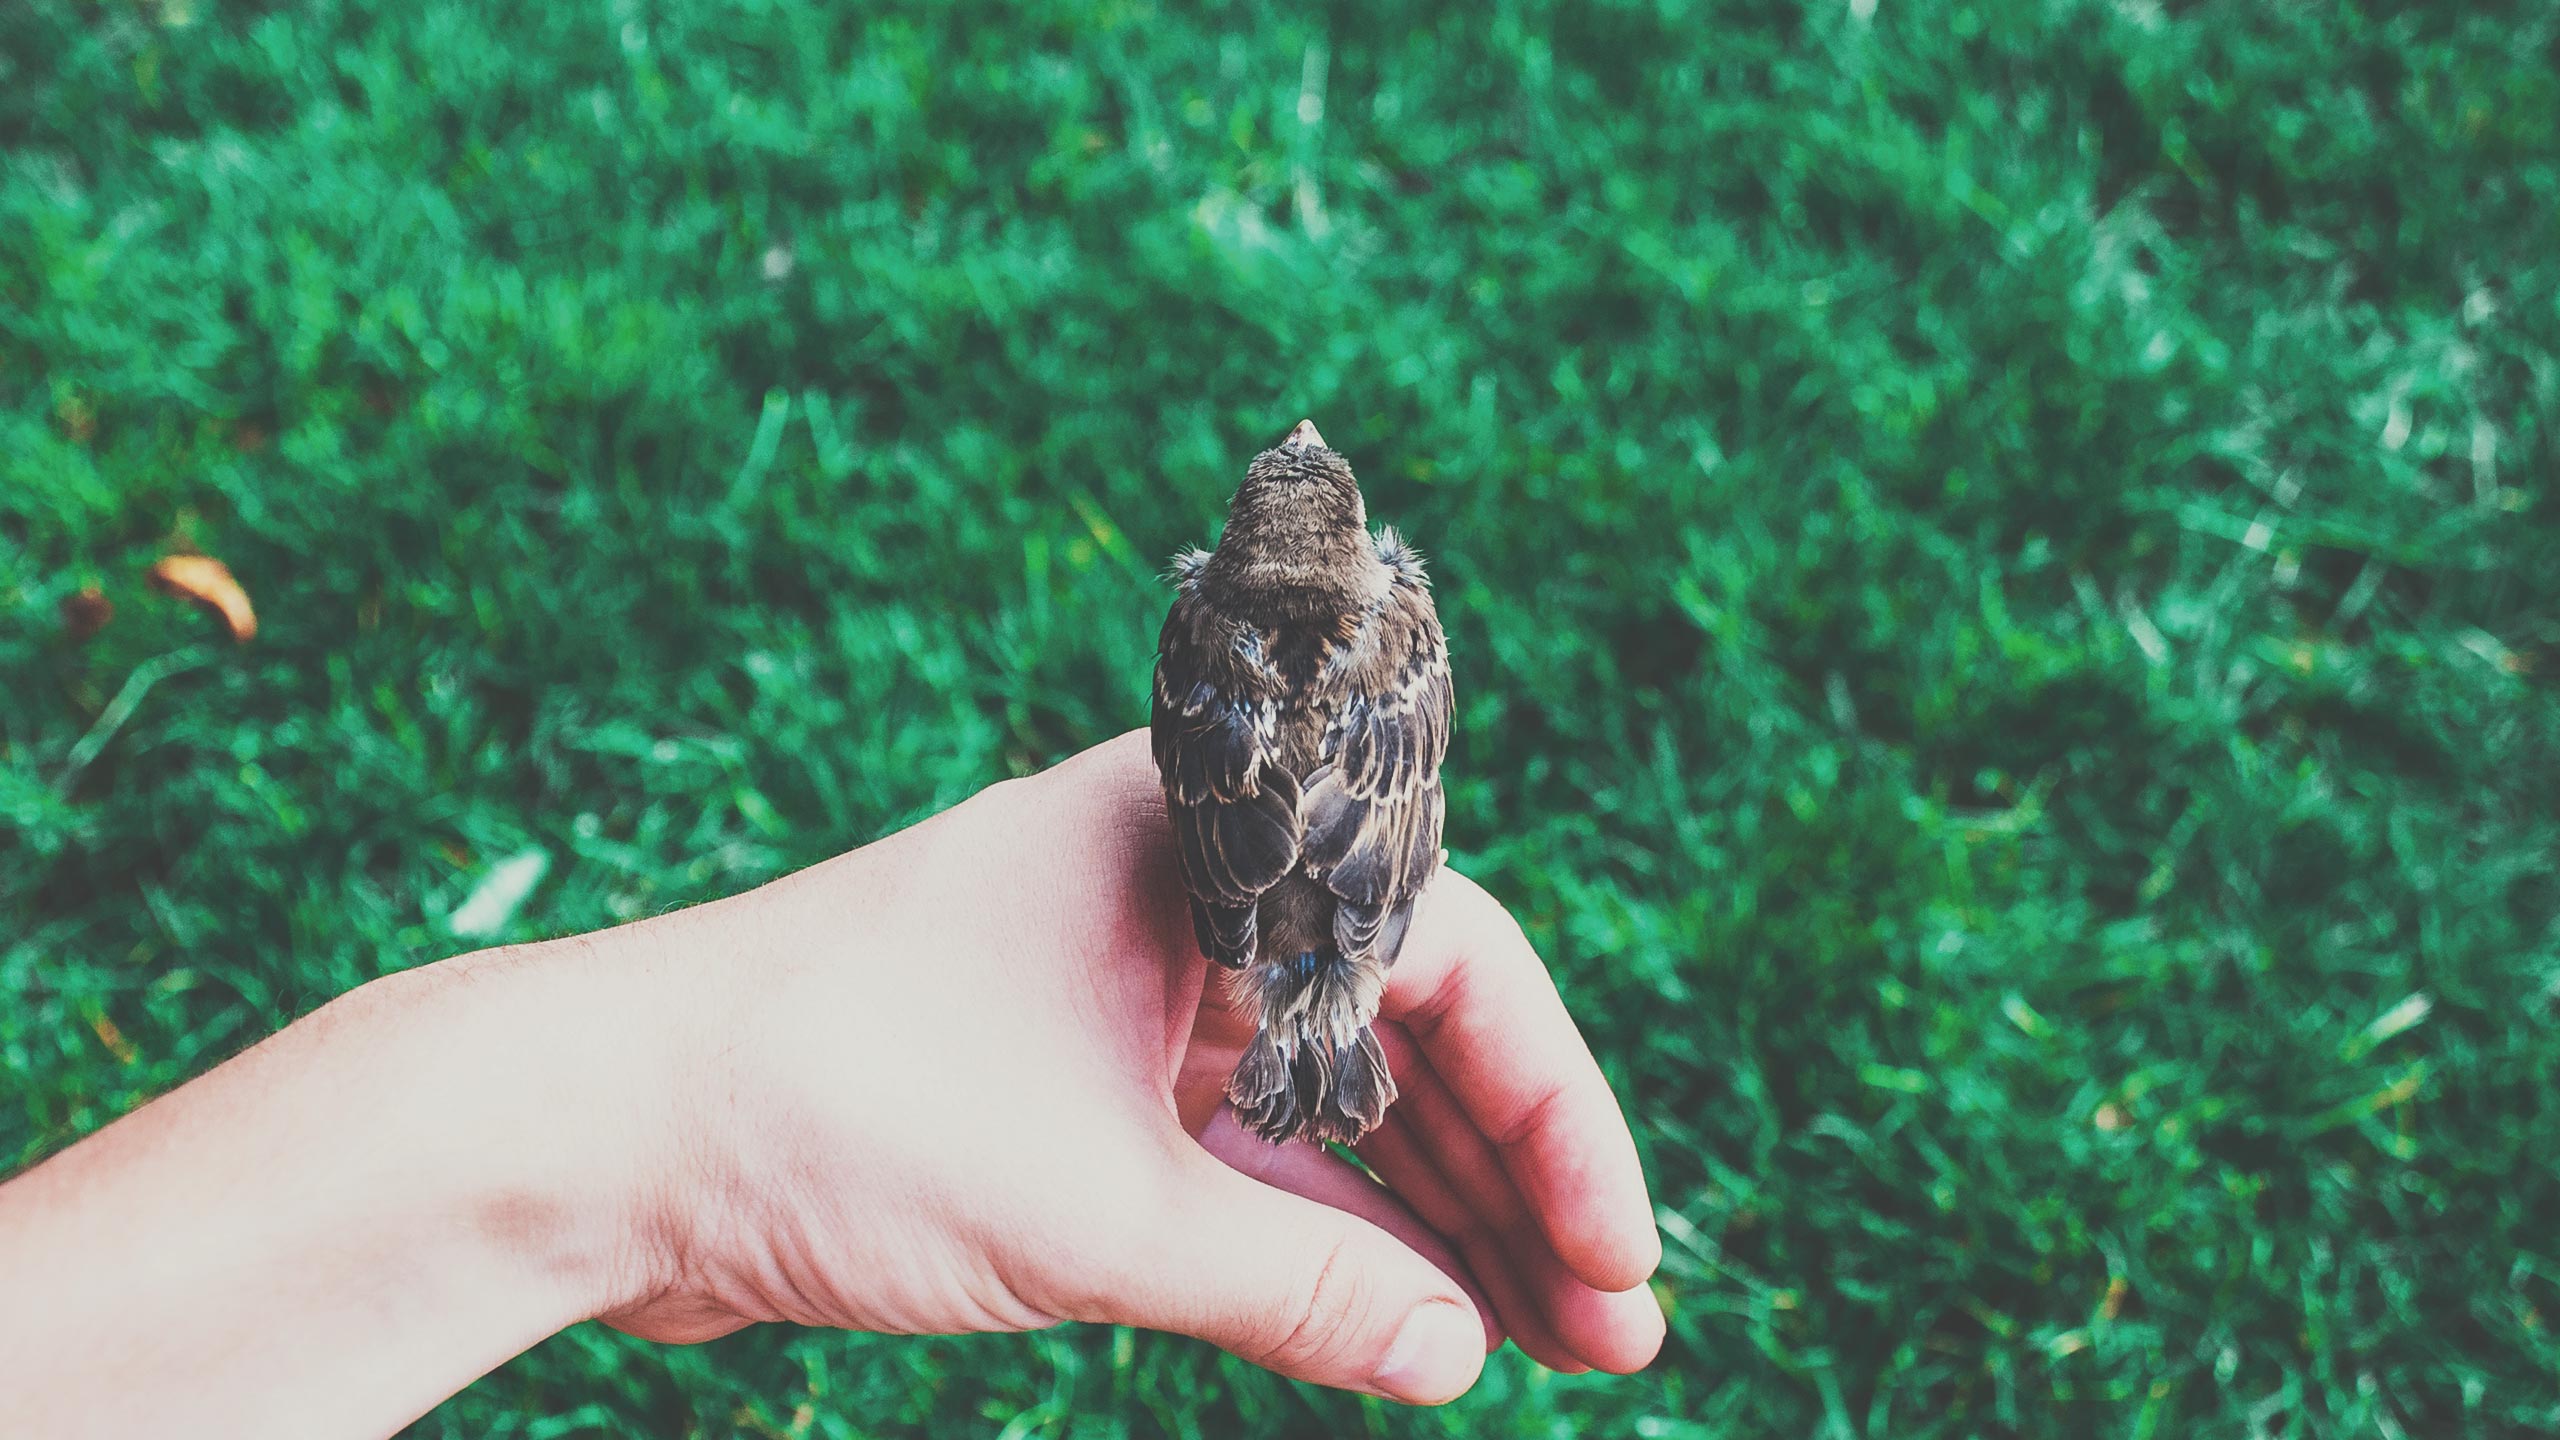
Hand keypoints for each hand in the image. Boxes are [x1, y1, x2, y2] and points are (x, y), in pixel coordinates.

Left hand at [598, 730, 1664, 1401]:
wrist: (600, 1132)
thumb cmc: (838, 1107)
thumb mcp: (1100, 1212)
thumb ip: (1298, 1284)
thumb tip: (1458, 1361)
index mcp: (1205, 842)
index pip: (1454, 961)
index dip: (1560, 1115)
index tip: (1622, 1257)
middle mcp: (1181, 895)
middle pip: (1408, 1032)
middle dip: (1514, 1185)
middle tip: (1614, 1331)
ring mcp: (1125, 986)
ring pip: (1329, 1099)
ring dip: (1430, 1219)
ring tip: (1545, 1346)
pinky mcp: (1067, 1079)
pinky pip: (1239, 1150)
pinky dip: (1319, 1230)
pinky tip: (1407, 1320)